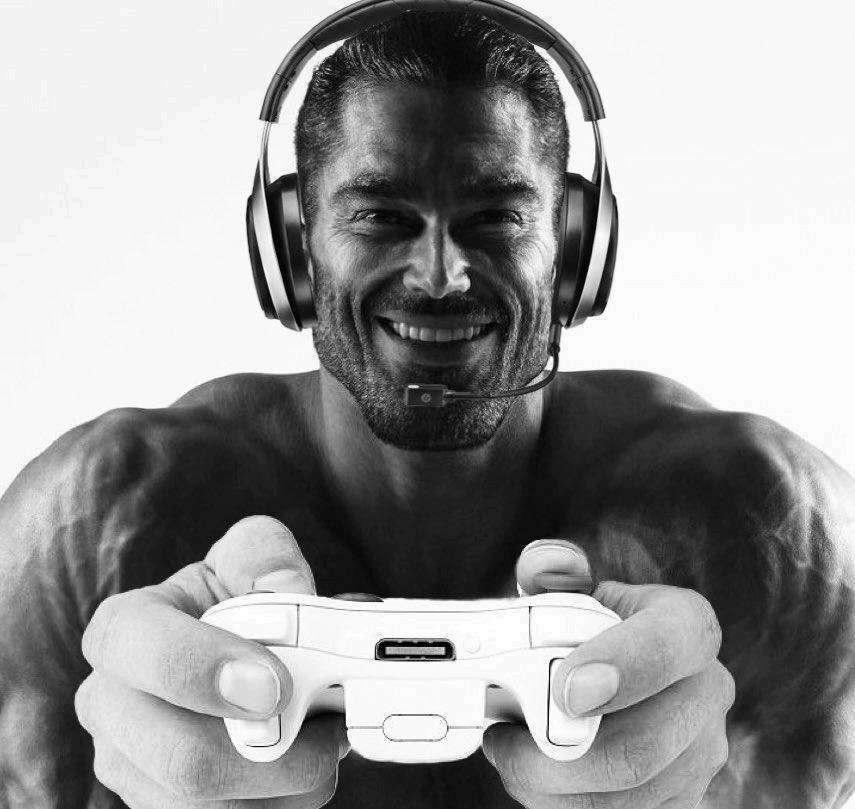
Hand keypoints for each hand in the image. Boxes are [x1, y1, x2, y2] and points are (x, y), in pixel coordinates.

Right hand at [75, 515, 348, 808]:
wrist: (232, 647)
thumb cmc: (234, 599)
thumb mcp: (247, 554)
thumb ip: (266, 557)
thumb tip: (289, 592)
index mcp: (121, 631)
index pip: (141, 652)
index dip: (207, 671)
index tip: (274, 686)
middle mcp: (111, 705)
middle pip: (180, 756)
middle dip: (270, 752)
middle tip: (327, 728)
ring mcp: (131, 767)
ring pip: (207, 807)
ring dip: (287, 782)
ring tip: (326, 742)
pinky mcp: (163, 807)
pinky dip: (280, 804)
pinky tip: (304, 769)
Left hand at [483, 547, 734, 808]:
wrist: (620, 681)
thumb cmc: (591, 633)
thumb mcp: (576, 593)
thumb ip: (554, 574)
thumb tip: (543, 563)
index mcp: (687, 625)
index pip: (675, 641)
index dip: (623, 665)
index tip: (564, 689)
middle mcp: (708, 690)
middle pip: (646, 742)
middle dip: (561, 753)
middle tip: (504, 738)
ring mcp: (702, 752)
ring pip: (632, 792)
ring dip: (555, 788)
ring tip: (508, 758)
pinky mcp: (684, 798)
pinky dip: (570, 808)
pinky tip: (535, 785)